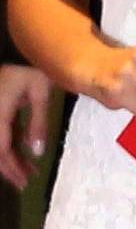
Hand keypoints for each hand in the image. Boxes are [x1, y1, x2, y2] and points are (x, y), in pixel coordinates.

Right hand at [0, 63, 52, 190]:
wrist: (20, 46)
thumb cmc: (33, 66)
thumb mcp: (40, 94)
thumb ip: (38, 123)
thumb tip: (36, 153)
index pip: (0, 147)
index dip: (10, 167)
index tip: (23, 181)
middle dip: (9, 166)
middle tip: (25, 182)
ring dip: (11, 156)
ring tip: (29, 172)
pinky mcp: (1, 108)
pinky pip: (2, 130)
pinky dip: (12, 142)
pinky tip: (26, 153)